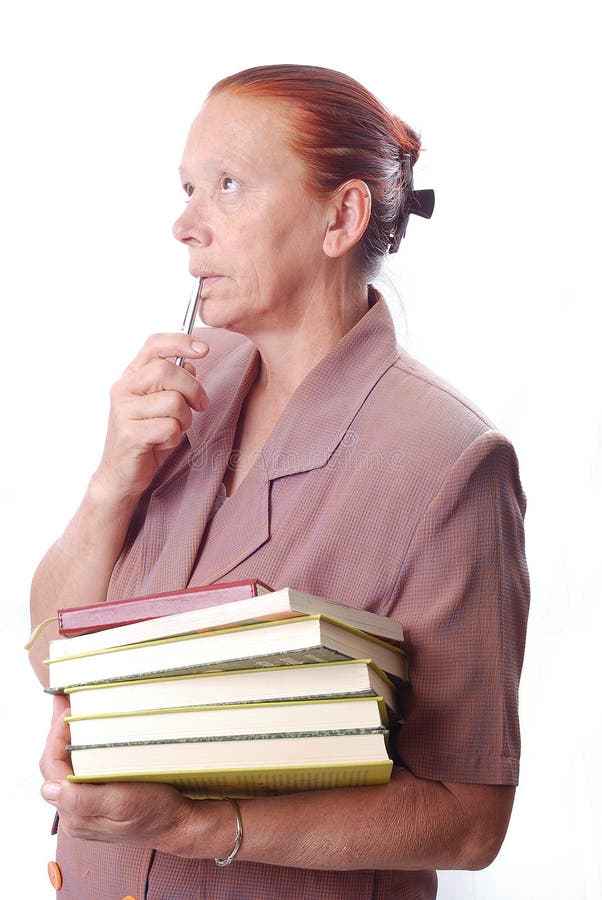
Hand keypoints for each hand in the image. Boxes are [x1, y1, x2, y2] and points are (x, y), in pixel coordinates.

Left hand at [40, 694, 198, 852]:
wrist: (177, 825)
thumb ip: (83, 799)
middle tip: (63, 703)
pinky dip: (77, 750)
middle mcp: (75, 814)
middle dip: (57, 733)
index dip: (56, 736)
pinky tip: (85, 737)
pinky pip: (78, 772)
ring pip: (65, 768)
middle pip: (54, 766)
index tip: (68, 711)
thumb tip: (49, 788)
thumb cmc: (155, 813)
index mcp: (76, 815)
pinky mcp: (96, 802)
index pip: (52, 768)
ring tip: (71, 714)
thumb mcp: (122, 803)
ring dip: (65, 740)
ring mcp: (85, 809)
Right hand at [93, 333, 209, 501]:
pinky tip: (161, 444)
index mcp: (131, 377)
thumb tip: (190, 364)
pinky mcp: (129, 435)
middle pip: (167, 371)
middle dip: (192, 389)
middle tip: (200, 405)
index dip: (180, 342)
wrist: (121, 475)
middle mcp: (124, 390)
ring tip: (173, 430)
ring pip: (173, 402)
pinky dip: (174, 438)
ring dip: (184, 420)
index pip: (153, 345)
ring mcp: (123, 412)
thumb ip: (173, 383)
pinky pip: (169, 428)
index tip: (203, 349)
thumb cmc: (145, 438)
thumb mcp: (161, 406)